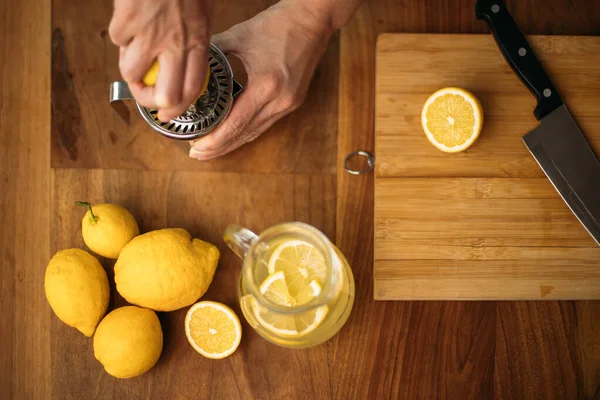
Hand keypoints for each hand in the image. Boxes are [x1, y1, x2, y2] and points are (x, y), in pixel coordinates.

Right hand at [109, 0, 212, 121]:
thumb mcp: (201, 13)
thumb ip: (192, 40)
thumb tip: (179, 64)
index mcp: (198, 41)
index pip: (191, 88)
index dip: (178, 108)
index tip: (168, 113)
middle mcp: (176, 43)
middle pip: (164, 95)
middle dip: (150, 100)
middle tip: (144, 92)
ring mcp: (150, 34)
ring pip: (131, 71)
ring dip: (129, 64)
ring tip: (134, 49)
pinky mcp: (126, 21)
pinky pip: (117, 39)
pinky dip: (120, 32)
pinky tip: (129, 18)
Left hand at [188, 0, 333, 159]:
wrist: (312, 20)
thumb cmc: (279, 24)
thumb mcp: (239, 34)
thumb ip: (213, 52)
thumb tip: (191, 66)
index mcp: (266, 84)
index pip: (235, 124)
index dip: (215, 140)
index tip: (196, 147)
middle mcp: (280, 100)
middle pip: (245, 134)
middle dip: (220, 147)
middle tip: (198, 154)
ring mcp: (289, 103)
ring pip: (257, 132)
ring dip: (234, 143)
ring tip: (212, 149)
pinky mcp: (293, 101)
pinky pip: (266, 123)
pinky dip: (248, 131)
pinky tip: (234, 134)